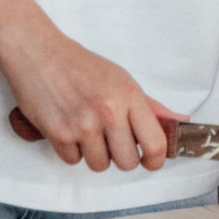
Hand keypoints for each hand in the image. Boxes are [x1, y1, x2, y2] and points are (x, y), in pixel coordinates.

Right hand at [0, 26, 183, 171]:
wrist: (38, 53)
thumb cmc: (81, 65)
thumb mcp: (122, 80)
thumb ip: (151, 106)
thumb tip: (180, 122)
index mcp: (129, 96)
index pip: (155, 143)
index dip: (156, 160)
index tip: (152, 161)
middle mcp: (108, 112)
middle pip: (128, 162)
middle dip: (123, 158)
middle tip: (115, 143)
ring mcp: (82, 125)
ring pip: (100, 165)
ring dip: (97, 155)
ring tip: (90, 133)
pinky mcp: (58, 134)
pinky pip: (73, 161)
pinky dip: (72, 151)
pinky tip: (70, 130)